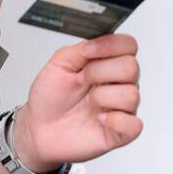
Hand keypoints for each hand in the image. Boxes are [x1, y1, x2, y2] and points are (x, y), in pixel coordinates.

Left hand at [9, 33, 142, 172]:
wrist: (38, 127)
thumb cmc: (50, 96)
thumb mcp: (59, 63)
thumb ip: (81, 48)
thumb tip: (97, 41)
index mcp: (107, 62)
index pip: (128, 45)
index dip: (111, 45)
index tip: (87, 52)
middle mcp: (118, 83)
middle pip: (132, 67)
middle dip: (101, 72)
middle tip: (82, 80)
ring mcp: (121, 107)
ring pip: (132, 95)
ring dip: (103, 97)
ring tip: (89, 102)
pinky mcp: (121, 132)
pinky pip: (135, 125)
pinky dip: (116, 121)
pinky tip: (100, 119)